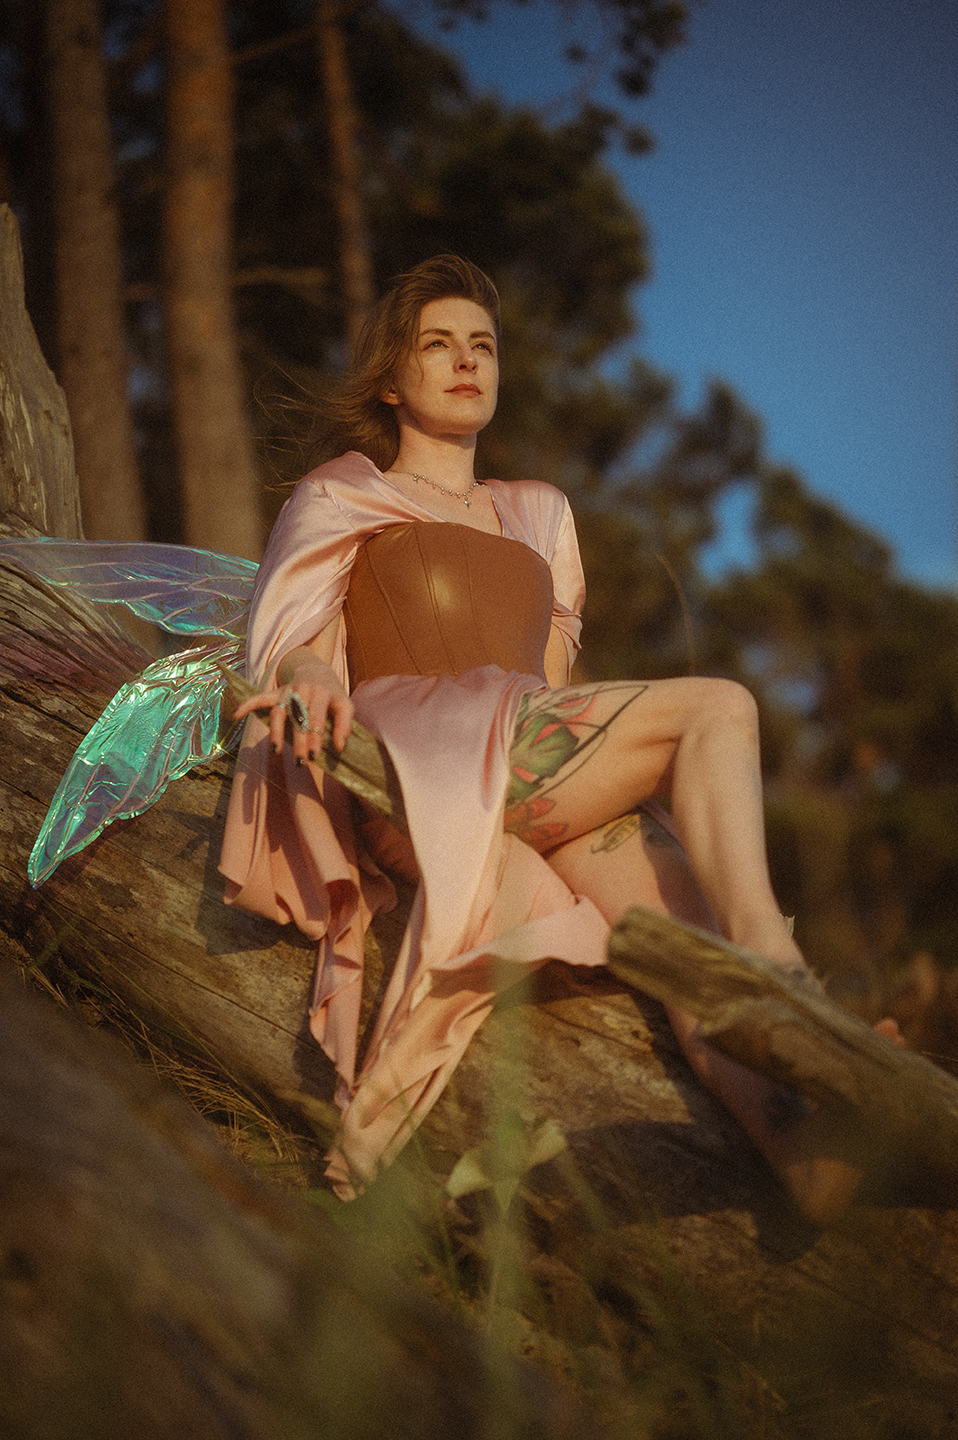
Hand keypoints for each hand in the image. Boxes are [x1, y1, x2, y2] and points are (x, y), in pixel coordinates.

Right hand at [233, 650, 354, 760]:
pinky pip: (260, 698)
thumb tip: (339, 747)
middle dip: (298, 741)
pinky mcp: (276, 693)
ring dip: (276, 731)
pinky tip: (237, 714)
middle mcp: (303, 690)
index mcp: (322, 693)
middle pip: (298, 718)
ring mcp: (288, 691)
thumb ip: (345, 725)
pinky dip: (248, 705)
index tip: (314, 756)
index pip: (316, 718)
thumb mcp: (345, 705)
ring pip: (279, 712)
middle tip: (299, 762)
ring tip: (276, 751)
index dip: (315, 737)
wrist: (318, 672)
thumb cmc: (333, 696)